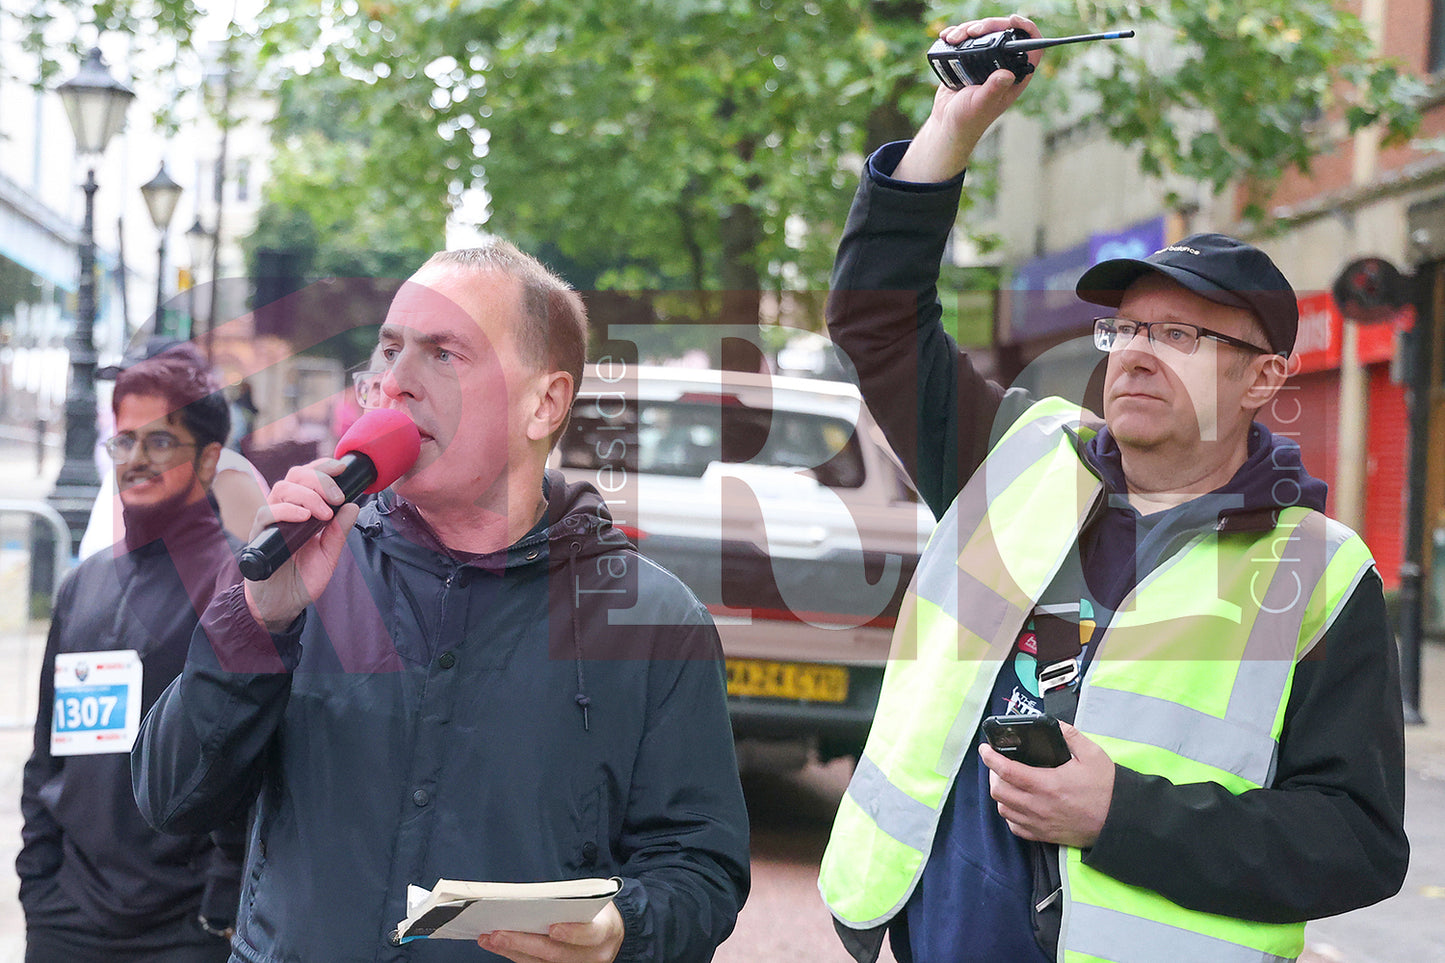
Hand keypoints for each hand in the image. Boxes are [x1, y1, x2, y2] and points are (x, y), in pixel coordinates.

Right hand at [242, 458, 359, 632]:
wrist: (282, 604)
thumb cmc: (303, 578)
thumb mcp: (329, 555)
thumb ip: (340, 532)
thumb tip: (353, 506)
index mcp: (302, 510)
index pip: (309, 477)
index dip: (323, 467)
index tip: (343, 468)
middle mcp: (285, 510)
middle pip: (295, 476)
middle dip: (319, 479)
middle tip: (337, 496)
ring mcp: (270, 521)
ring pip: (282, 489)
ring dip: (308, 495)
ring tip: (325, 513)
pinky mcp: (258, 535)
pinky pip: (267, 513)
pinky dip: (286, 510)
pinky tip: (304, 517)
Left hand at [478, 902, 623, 962]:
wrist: (610, 931)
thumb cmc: (596, 910)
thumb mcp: (592, 900)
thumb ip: (569, 903)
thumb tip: (530, 902)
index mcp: (606, 931)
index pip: (590, 934)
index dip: (572, 933)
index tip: (553, 928)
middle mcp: (595, 956)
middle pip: (557, 954)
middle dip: (524, 943)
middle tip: (498, 933)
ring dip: (512, 950)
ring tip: (489, 938)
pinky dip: (517, 955)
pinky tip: (499, 945)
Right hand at [894, 13, 1041, 182]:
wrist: (947, 123)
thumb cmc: (968, 119)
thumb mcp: (982, 103)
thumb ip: (994, 88)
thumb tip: (1006, 73)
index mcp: (1015, 75)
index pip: (1031, 46)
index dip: (1027, 29)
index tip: (1012, 20)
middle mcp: (1003, 65)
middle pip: (1004, 32)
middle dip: (988, 26)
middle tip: (973, 31)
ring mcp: (985, 61)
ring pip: (984, 33)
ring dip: (967, 29)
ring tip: (953, 38)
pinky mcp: (968, 60)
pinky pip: (966, 40)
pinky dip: (956, 34)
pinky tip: (947, 36)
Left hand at [979, 722, 1114, 848]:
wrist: (1120, 821)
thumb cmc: (1107, 789)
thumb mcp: (1092, 755)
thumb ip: (1070, 736)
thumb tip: (1055, 724)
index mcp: (1047, 784)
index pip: (1007, 770)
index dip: (991, 758)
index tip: (985, 749)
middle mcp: (1039, 806)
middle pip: (999, 792)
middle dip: (993, 775)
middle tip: (999, 765)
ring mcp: (1040, 823)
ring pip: (1004, 810)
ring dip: (1001, 794)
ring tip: (1007, 782)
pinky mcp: (1044, 835)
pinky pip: (1015, 827)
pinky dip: (1011, 814)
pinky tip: (1018, 804)